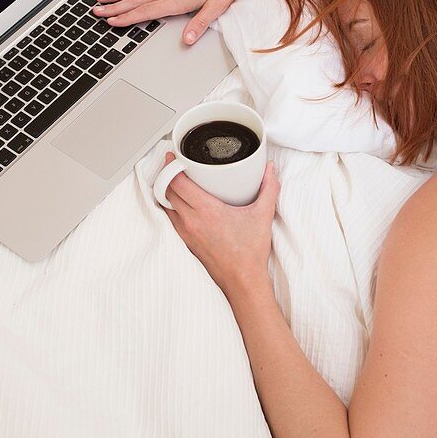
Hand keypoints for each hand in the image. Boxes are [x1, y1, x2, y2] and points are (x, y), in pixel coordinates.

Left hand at [159, 152, 280, 295]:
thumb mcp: (263, 215)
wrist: (243, 280)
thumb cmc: (250, 252)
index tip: (172, 156)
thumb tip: (270, 170)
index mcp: (207, 211)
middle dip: (166, 175)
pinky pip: (171, 219)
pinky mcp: (187, 242)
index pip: (177, 183)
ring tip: (174, 181)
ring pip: (166, 206)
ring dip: (166, 192)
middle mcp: (192, 221)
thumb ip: (269, 189)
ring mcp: (187, 233)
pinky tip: (181, 203)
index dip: (170, 166)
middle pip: (167, 191)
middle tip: (173, 164)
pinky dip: (171, 207)